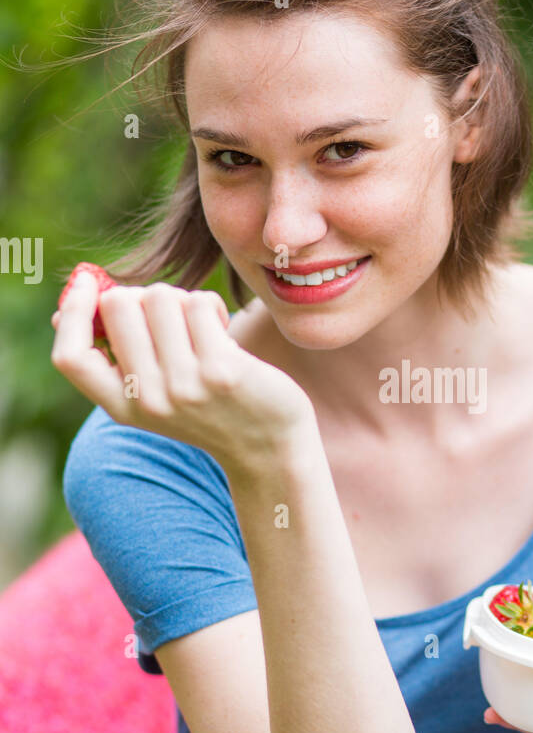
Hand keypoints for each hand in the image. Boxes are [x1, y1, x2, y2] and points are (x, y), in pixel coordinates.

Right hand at [51, 272, 315, 472]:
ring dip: (183, 299)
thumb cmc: (211, 410)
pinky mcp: (222, 371)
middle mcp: (147, 399)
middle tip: (170, 316)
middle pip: (118, 305)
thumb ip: (116, 361)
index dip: (71, 312)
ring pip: (161, 297)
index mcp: (122, 407)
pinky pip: (199, 303)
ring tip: (202, 327)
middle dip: (144, 295)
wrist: (270, 450)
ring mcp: (184, 386)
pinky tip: (224, 331)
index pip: (71, 358)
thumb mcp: (155, 397)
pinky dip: (211, 306)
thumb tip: (62, 312)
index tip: (86, 282)